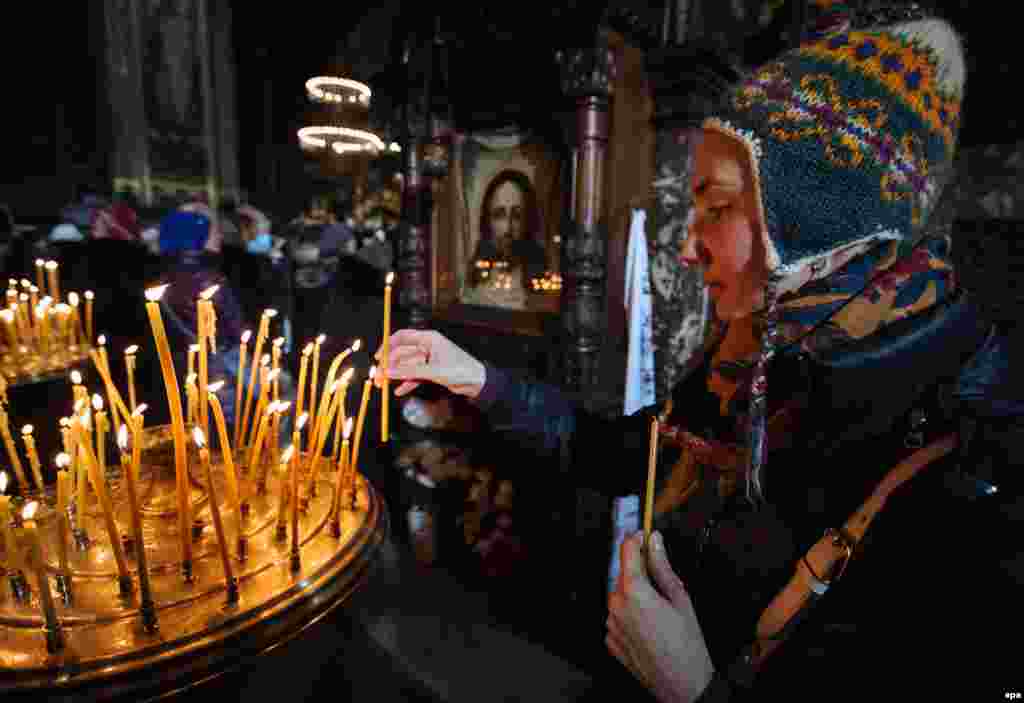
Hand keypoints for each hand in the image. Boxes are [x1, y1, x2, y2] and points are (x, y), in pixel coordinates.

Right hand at [375, 329, 486, 398]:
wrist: (477, 382)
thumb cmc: (461, 370)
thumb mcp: (433, 371)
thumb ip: (409, 371)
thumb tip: (389, 371)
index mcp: (429, 339)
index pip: (402, 337)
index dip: (388, 346)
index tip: (378, 358)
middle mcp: (427, 347)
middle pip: (401, 354)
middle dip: (389, 365)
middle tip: (379, 377)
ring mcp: (428, 360)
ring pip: (406, 366)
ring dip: (395, 375)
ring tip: (383, 386)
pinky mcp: (430, 371)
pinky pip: (414, 376)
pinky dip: (406, 383)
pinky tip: (399, 391)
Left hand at [607, 531, 714, 702]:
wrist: (682, 686)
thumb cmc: (686, 646)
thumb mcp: (680, 598)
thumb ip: (662, 566)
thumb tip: (655, 542)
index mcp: (634, 591)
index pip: (627, 550)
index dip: (636, 538)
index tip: (644, 534)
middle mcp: (616, 606)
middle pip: (623, 574)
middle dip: (639, 572)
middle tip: (661, 583)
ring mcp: (611, 625)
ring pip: (620, 596)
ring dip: (635, 595)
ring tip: (659, 612)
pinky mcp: (610, 640)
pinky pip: (617, 617)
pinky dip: (630, 615)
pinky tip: (649, 626)